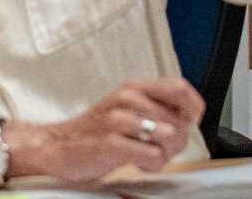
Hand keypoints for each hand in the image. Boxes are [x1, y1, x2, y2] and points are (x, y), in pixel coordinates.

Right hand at [8, 79, 202, 182]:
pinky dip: (151, 164)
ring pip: (171, 137)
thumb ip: (155, 109)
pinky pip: (153, 155)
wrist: (57, 146)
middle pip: (179, 120)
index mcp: (134, 87)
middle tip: (158, 150)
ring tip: (146, 155)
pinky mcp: (111, 142)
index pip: (180, 87)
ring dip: (165, 154)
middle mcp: (128, 97)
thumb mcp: (127, 110)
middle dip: (177, 142)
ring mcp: (119, 119)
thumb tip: (188, 120)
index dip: (193, 108)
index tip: (190, 123)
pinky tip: (136, 162)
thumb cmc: (96, 131)